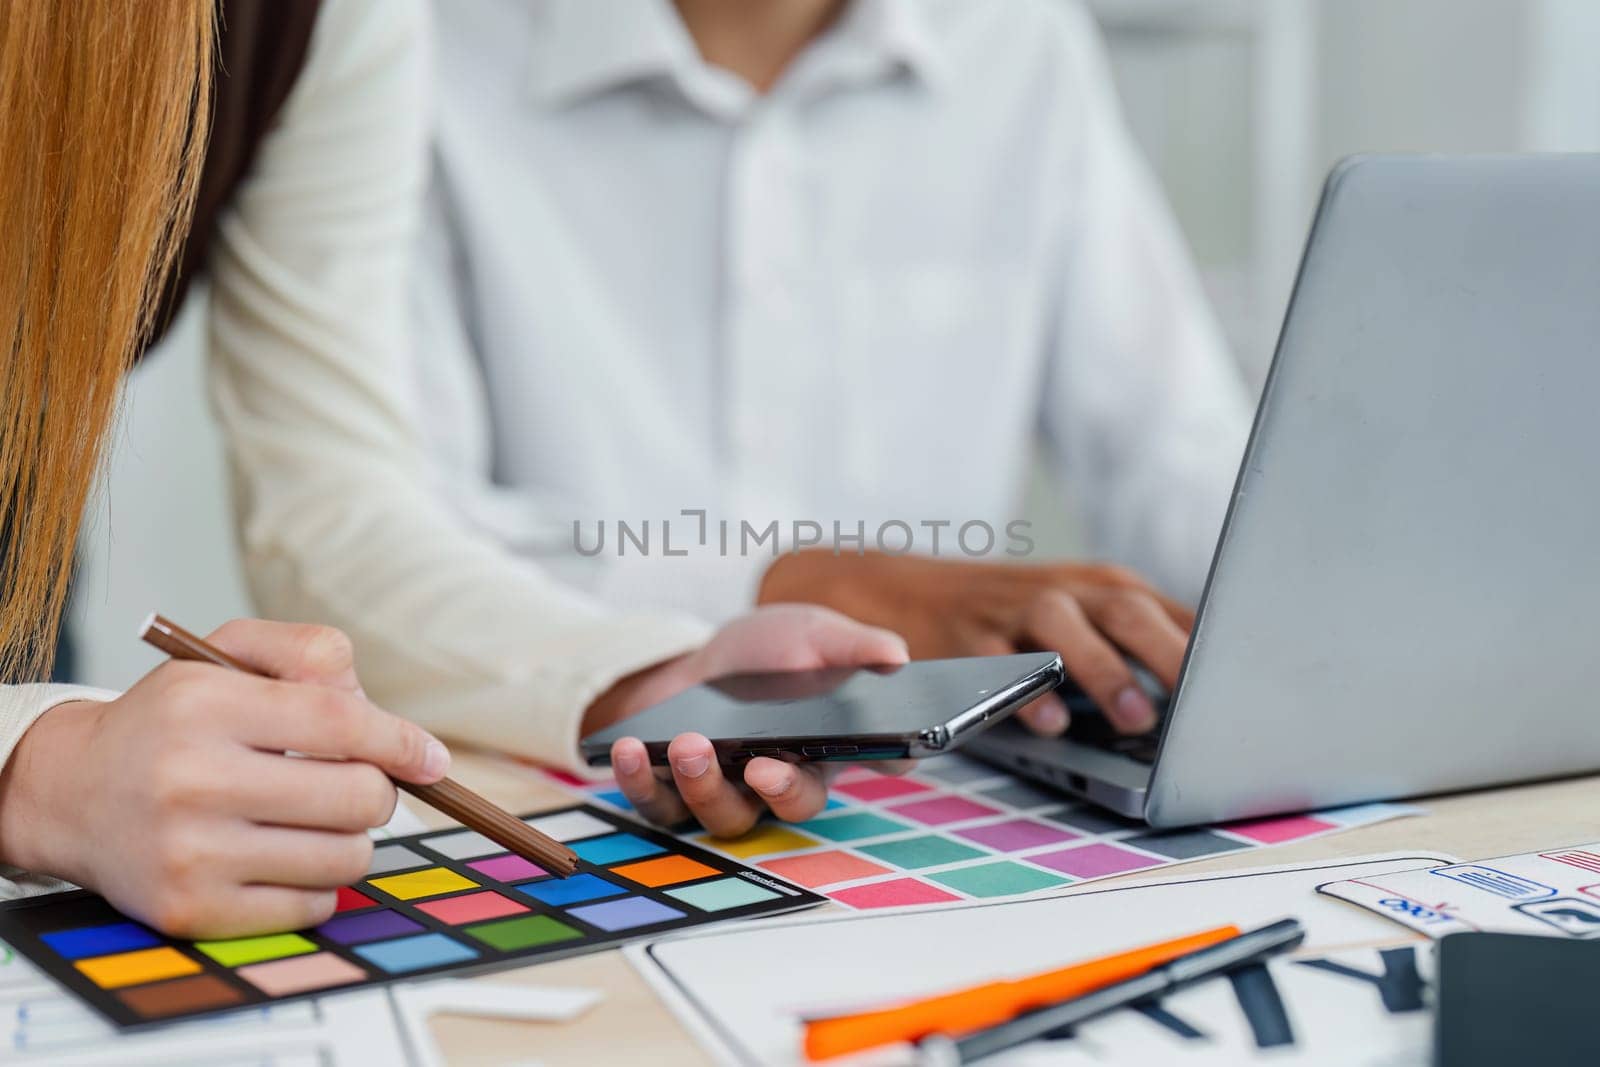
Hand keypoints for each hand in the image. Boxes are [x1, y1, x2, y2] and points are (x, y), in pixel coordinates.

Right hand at [0, 620, 449, 938]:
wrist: (72, 791)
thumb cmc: (173, 719)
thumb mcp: (229, 655)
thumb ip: (312, 655)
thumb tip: (390, 722)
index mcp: (204, 704)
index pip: (341, 723)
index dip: (402, 742)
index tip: (429, 758)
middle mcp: (192, 779)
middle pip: (357, 796)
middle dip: (376, 790)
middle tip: (355, 784)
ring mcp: (190, 853)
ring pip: (344, 857)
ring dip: (350, 838)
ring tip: (315, 819)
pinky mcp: (191, 911)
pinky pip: (311, 906)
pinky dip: (317, 883)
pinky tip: (285, 856)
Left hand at [584, 605, 908, 836]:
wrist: (698, 662)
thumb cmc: (768, 654)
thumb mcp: (812, 634)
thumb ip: (852, 646)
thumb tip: (896, 656)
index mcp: (828, 748)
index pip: (873, 760)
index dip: (884, 761)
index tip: (887, 751)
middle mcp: (782, 782)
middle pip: (791, 807)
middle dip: (779, 790)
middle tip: (759, 767)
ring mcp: (726, 794)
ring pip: (723, 816)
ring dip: (704, 784)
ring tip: (688, 744)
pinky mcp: (672, 795)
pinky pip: (658, 806)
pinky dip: (641, 781)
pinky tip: (630, 748)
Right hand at [758, 551, 1193, 737]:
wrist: (903, 592)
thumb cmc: (1017, 617)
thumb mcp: (1084, 615)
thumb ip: (1143, 641)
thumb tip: (1221, 693)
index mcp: (1104, 587)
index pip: (1170, 610)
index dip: (1212, 646)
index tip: (1251, 685)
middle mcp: (1066, 592)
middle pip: (1126, 610)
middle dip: (1167, 654)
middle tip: (1202, 703)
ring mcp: (1015, 611)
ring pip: (1066, 630)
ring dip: (1106, 673)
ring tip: (1137, 719)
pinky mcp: (968, 638)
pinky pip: (1001, 664)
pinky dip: (1030, 694)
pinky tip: (1054, 724)